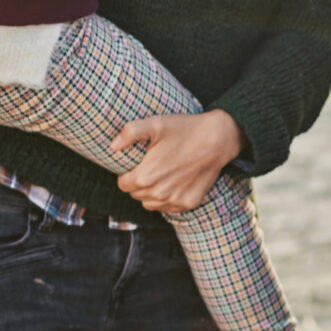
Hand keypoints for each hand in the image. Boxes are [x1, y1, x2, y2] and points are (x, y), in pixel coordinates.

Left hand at [114, 109, 243, 213]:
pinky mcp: (188, 203)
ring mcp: (174, 201)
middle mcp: (157, 194)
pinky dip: (168, 198)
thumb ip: (129, 132)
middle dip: (138, 182)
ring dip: (151, 193)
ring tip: (161, 174)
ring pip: (150, 204)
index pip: (122, 184)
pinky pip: (168, 207)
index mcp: (144, 177)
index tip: (136, 164)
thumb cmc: (185, 129)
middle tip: (151, 166)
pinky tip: (174, 181)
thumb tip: (112, 146)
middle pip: (135, 194)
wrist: (218, 139)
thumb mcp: (155, 123)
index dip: (126, 174)